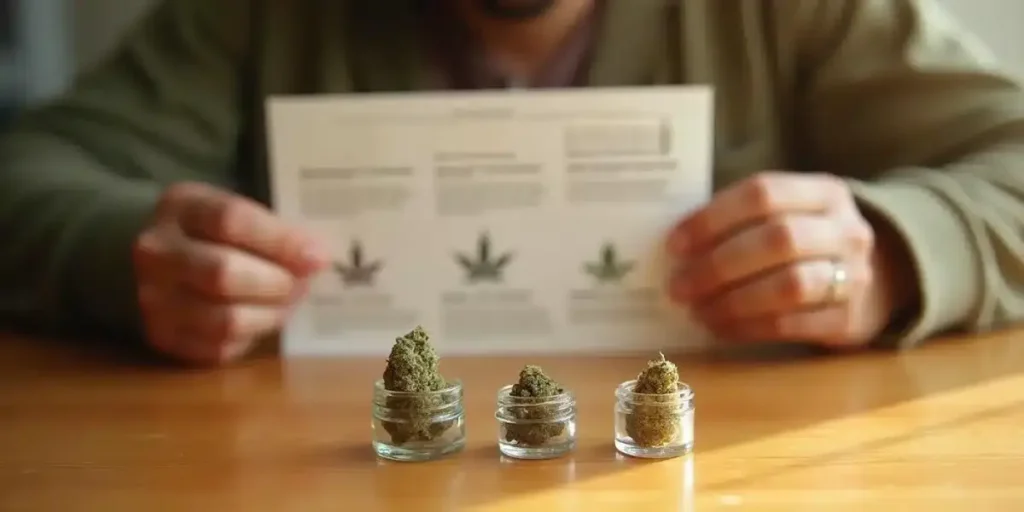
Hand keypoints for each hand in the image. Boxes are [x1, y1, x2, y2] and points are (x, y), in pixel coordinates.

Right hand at [132, 182, 328, 364]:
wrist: (161, 261)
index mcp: (180, 207)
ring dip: (270, 314)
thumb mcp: (237, 212)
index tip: (317, 256)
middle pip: (223, 273)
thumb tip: (315, 258)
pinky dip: (252, 335)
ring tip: (288, 302)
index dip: (281, 241)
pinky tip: (263, 317)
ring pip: (225, 319)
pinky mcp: (164, 337)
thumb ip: (273, 230)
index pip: (231, 220)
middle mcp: (157, 253)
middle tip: (301, 283)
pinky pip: (220, 347)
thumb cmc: (214, 233)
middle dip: (276, 283)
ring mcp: (154, 298)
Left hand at [666, 171, 910, 347]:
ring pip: (788, 285)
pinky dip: (747, 327)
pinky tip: (719, 328)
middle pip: (778, 239)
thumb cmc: (809, 243)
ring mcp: (853, 275)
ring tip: (697, 310)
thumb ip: (744, 220)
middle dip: (718, 265)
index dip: (713, 218)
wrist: (879, 280)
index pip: (763, 193)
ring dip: (732, 301)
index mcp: (824, 192)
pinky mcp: (849, 320)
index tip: (674, 244)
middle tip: (678, 286)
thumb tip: (677, 247)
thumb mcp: (790, 215)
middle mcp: (846, 230)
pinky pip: (791, 325)